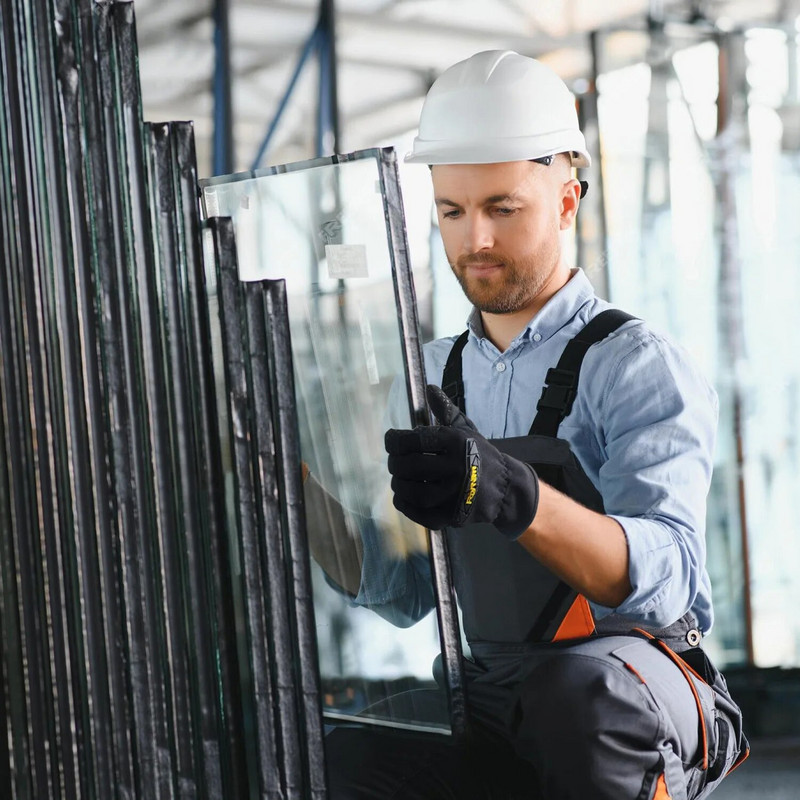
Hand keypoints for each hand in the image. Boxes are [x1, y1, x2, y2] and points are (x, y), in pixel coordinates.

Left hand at [384, 385, 538, 538]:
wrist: (504, 488)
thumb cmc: (479, 454)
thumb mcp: (465, 430)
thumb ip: (445, 411)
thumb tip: (430, 388)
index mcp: (456, 443)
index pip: (414, 440)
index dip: (394, 440)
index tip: (391, 440)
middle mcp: (456, 468)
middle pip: (409, 466)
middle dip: (395, 463)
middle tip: (395, 462)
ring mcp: (454, 495)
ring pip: (412, 491)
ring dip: (398, 484)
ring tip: (399, 478)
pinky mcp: (452, 516)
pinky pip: (419, 513)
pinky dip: (404, 505)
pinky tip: (403, 495)